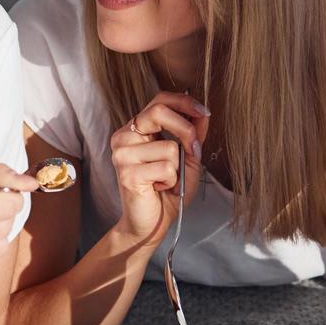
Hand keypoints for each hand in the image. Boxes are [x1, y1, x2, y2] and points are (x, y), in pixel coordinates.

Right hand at [110, 92, 209, 243]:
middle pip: (159, 112)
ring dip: (178, 168)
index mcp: (136, 129)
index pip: (159, 101)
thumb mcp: (186, 159)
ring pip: (169, 147)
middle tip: (194, 149)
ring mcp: (122, 154)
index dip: (184, 102)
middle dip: (186, 129)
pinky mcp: (127, 173)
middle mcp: (124, 137)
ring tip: (167, 180)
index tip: (203, 111)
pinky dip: (171, 181)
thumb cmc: (166, 192)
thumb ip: (192, 136)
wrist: (149, 224)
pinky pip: (166, 168)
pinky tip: (159, 188)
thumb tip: (203, 114)